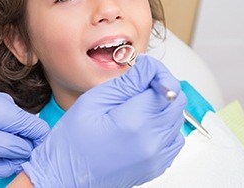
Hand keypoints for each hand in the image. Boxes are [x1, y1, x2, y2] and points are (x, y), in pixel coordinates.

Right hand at [22, 55, 186, 187]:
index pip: (166, 86)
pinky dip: (163, 125)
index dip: (156, 72)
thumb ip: (126, 83)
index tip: (144, 70)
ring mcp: (156, 157)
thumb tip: (147, 67)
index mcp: (134, 122)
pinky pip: (173, 139)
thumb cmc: (72, 142)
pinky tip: (142, 123)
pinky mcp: (156, 166)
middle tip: (138, 84)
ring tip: (137, 105)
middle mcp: (151, 142)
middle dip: (161, 86)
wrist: (65, 176)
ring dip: (162, 105)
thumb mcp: (93, 101)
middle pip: (177, 102)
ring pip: (177, 119)